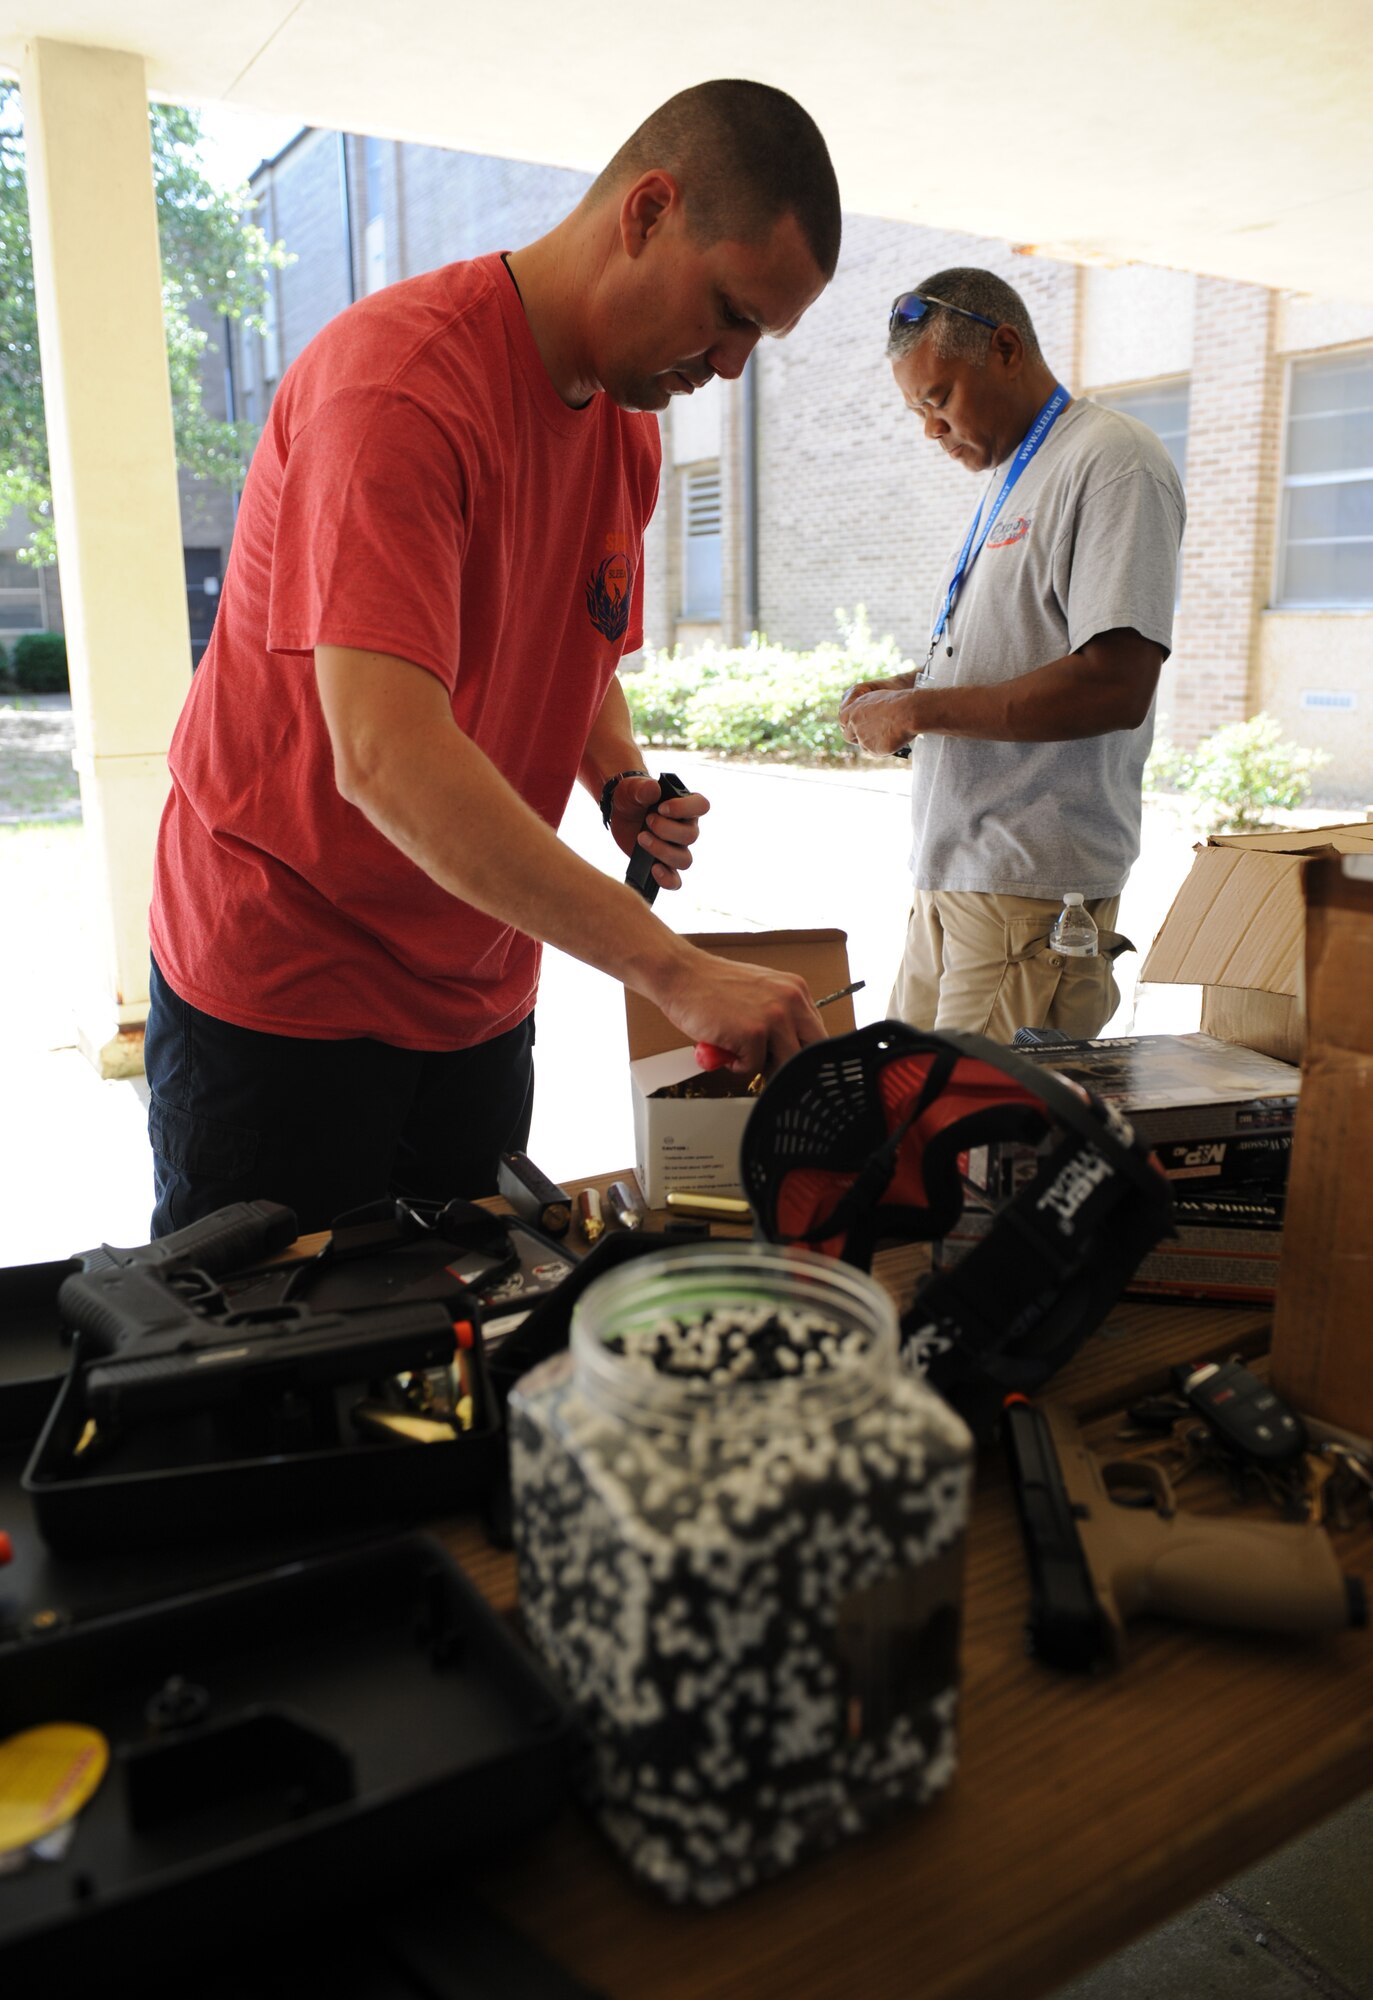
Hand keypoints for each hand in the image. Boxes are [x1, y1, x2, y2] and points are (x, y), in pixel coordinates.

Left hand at [609, 776, 708, 892]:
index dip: (685, 808)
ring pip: (685, 859)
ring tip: (641, 839)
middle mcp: (687, 828)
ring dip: (663, 851)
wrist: (619, 813)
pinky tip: (653, 870)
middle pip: (691, 836)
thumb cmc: (631, 797)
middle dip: (666, 830)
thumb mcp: (631, 789)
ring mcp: (677, 849)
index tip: (662, 808)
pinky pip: (675, 880)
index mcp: (686, 806)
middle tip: (646, 820)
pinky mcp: (664, 865)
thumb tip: (654, 789)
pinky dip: (667, 879)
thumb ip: (642, 788)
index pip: (702, 806)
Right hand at [654, 951, 825, 1080]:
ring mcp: (773, 1017)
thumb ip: (782, 1016)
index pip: (818, 1034)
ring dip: (761, 1066)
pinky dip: (736, 1064)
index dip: (803, 1053)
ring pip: (784, 1064)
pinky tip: (725, 1047)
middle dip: (789, 1065)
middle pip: (809, 1053)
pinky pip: (753, 1067)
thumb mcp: (762, 992)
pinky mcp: (753, 1034)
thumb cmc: (713, 986)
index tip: (790, 1062)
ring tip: (740, 1051)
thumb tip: (792, 1050)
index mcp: (796, 990)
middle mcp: (791, 1001)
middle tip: (769, 1066)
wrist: (682, 975)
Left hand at [838, 686, 919, 756]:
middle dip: (855, 737)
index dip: (850, 724)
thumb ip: (865, 709)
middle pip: (847, 736)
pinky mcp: (872, 749)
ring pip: (864, 745)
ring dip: (873, 743)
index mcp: (854, 709)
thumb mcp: (876, 700)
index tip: (856, 727)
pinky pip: (875, 752)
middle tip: (868, 737)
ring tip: (890, 734)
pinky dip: (883, 748)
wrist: (907, 712)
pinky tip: (894, 740)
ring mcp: (863, 738)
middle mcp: (855, 724)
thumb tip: (862, 717)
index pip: (843, 720)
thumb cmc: (897, 702)